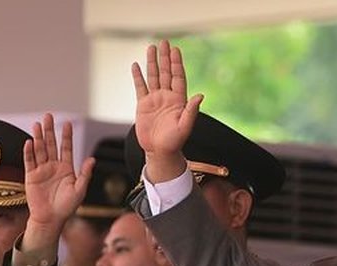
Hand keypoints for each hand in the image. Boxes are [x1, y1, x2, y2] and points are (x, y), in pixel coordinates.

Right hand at [23, 114, 93, 233]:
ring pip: (39, 150)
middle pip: (51, 145)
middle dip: (50, 131)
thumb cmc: (67, 206)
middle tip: (48, 116)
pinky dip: (29, 152)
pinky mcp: (31, 176)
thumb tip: (92, 159)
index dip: (66, 136)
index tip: (67, 123)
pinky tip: (29, 142)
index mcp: (66, 168)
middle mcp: (53, 166)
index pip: (66, 148)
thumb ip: (85, 174)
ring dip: (38, 138)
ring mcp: (41, 170)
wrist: (51, 218)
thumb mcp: (79, 190)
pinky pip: (29, 161)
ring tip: (37, 124)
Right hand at [130, 39, 200, 178]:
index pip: (178, 77)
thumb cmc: (174, 142)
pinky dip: (138, 76)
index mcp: (179, 101)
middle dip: (165, 58)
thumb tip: (200, 96)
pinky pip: (140, 87)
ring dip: (152, 62)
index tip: (176, 50)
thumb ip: (191, 111)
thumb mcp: (185, 126)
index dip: (177, 64)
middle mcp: (167, 97)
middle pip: (165, 73)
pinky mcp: (143, 105)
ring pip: (153, 77)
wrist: (159, 152)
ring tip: (152, 47)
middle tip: (165, 42)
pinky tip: (136, 65)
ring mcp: (154, 99)